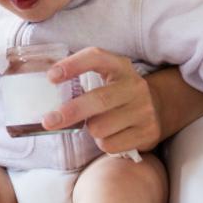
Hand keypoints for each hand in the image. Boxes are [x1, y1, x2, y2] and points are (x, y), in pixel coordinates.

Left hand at [39, 47, 162, 153]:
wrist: (158, 108)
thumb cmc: (117, 92)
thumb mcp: (106, 76)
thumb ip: (82, 77)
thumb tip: (45, 90)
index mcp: (120, 66)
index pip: (96, 57)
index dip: (73, 65)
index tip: (52, 77)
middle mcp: (135, 86)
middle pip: (98, 100)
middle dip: (70, 112)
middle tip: (49, 120)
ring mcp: (144, 110)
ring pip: (100, 127)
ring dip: (91, 129)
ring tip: (98, 124)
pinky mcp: (147, 133)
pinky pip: (110, 144)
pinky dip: (103, 143)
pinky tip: (112, 134)